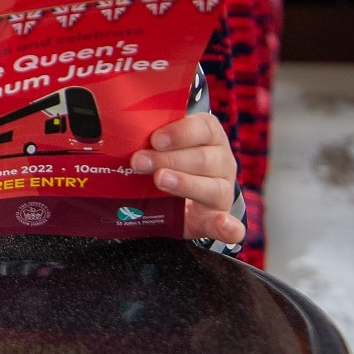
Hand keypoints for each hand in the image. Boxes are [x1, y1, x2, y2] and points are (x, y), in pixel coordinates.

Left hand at [132, 112, 243, 244]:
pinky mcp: (219, 217)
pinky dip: (228, 227)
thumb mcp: (160, 146)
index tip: (155, 139)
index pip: (204, 127)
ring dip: (183, 183)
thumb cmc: (167, 162)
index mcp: (209, 136)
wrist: (177, 199)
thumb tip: (122, 131)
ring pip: (211, 187)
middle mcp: (221, 161)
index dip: (180, 132)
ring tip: (159, 180)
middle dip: (168, 159)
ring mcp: (223, 189)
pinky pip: (231, 225)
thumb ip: (149, 138)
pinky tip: (222, 224)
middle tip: (139, 161)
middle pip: (203, 158)